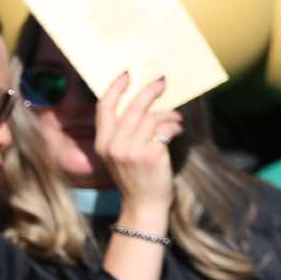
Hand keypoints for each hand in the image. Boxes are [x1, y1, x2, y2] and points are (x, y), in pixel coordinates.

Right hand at [92, 74, 181, 212]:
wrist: (144, 205)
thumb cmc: (137, 176)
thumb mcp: (121, 155)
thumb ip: (125, 133)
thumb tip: (146, 103)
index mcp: (102, 143)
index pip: (104, 108)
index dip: (115, 88)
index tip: (127, 74)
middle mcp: (113, 145)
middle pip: (132, 108)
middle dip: (149, 91)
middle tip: (162, 81)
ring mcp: (130, 150)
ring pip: (152, 117)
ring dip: (168, 114)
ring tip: (177, 118)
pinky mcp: (149, 155)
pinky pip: (165, 129)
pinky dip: (175, 126)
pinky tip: (178, 130)